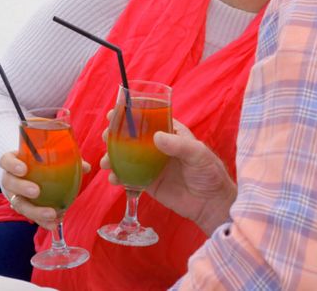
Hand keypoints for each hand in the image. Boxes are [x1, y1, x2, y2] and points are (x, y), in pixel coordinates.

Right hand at [0, 151, 90, 230]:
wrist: (25, 175)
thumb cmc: (36, 163)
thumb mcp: (45, 157)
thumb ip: (65, 159)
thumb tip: (86, 167)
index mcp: (12, 162)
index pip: (6, 161)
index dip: (12, 165)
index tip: (23, 169)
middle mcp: (10, 179)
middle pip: (9, 183)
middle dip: (22, 188)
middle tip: (36, 191)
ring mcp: (14, 195)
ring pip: (18, 204)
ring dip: (34, 211)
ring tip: (51, 215)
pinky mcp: (22, 209)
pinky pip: (30, 216)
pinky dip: (42, 221)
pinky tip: (54, 225)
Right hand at [101, 113, 235, 234]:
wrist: (211, 203)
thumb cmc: (209, 173)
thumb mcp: (198, 154)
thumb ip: (178, 145)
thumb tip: (156, 137)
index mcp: (171, 133)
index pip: (148, 119)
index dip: (130, 114)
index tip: (114, 113)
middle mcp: (158, 147)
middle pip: (132, 137)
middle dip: (115, 135)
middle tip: (106, 136)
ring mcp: (152, 165)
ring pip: (126, 157)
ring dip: (112, 157)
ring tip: (105, 162)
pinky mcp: (148, 183)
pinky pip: (129, 178)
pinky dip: (118, 177)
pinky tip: (113, 179)